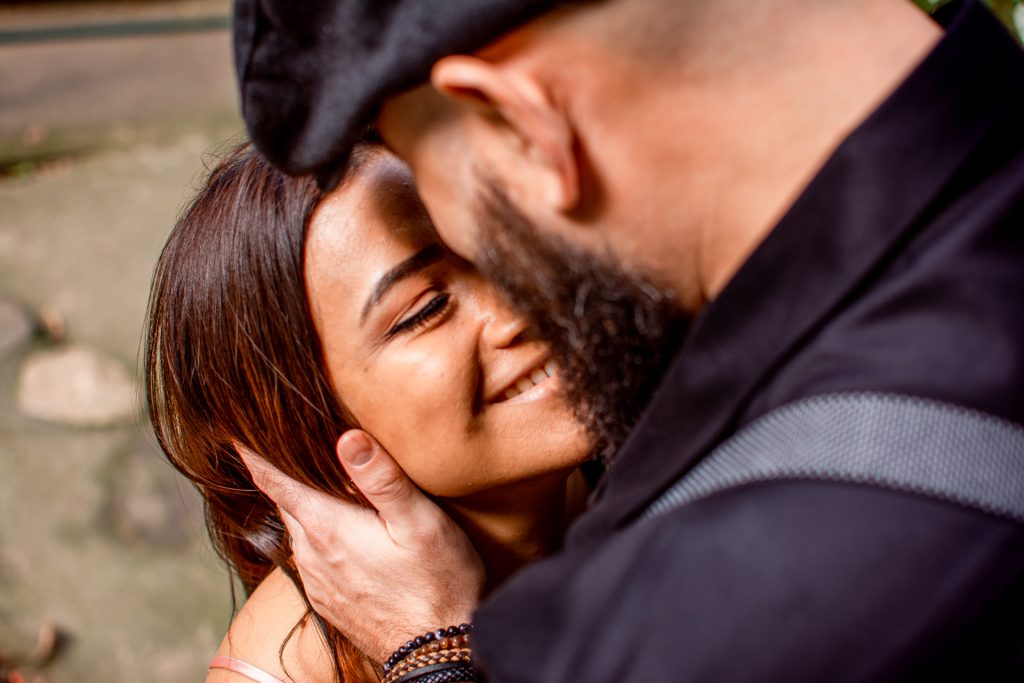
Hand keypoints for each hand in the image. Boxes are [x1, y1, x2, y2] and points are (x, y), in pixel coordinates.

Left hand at [239, 431, 484, 661]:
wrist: (436, 655)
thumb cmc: (438, 584)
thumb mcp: (420, 523)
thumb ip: (382, 479)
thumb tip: (347, 436)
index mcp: (328, 528)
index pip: (274, 480)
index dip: (253, 452)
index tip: (235, 428)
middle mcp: (312, 553)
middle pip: (285, 500)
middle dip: (280, 471)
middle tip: (280, 440)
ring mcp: (317, 579)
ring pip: (297, 528)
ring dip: (300, 503)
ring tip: (313, 477)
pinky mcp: (329, 598)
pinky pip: (310, 554)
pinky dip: (314, 531)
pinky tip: (337, 526)